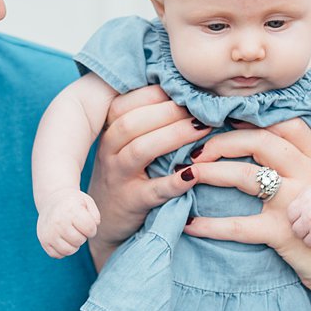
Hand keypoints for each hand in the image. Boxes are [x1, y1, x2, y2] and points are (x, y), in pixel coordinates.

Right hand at [37, 190, 100, 257]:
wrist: (51, 200)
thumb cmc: (73, 203)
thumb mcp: (87, 202)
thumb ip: (95, 216)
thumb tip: (93, 228)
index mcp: (71, 210)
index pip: (90, 229)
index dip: (92, 229)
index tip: (87, 224)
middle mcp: (58, 221)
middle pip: (79, 241)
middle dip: (82, 237)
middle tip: (78, 229)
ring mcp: (49, 232)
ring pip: (68, 251)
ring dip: (74, 245)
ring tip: (71, 235)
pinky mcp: (43, 240)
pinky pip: (57, 255)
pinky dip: (63, 251)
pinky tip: (63, 240)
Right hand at [85, 85, 207, 265]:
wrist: (107, 223)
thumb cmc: (128, 174)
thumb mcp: (127, 145)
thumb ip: (148, 121)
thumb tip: (186, 92)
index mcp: (109, 131)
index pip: (126, 103)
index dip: (156, 93)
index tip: (184, 87)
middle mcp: (109, 151)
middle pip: (133, 122)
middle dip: (169, 110)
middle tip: (200, 105)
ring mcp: (118, 177)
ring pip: (141, 149)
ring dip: (174, 135)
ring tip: (203, 127)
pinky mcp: (132, 203)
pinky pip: (153, 190)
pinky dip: (174, 181)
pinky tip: (194, 172)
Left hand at [184, 119, 310, 294]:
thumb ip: (300, 167)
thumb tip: (261, 154)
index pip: (285, 124)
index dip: (252, 119)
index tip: (225, 121)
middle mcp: (307, 175)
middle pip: (261, 140)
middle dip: (223, 140)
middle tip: (197, 150)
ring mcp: (294, 203)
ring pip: (245, 175)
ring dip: (211, 172)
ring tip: (186, 175)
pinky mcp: (283, 233)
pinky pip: (238, 225)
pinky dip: (210, 225)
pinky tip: (190, 224)